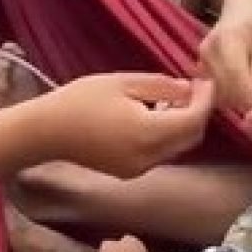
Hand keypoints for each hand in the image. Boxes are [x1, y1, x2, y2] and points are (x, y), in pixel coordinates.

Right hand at [30, 73, 213, 177]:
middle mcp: (149, 157)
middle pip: (191, 137)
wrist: (46, 132)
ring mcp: (139, 169)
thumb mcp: (123, 82)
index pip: (194, 120)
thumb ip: (160, 86)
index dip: (206, 99)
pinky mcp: (128, 172)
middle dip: (198, 112)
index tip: (206, 80)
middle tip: (195, 87)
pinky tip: (155, 114)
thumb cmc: (81, 100)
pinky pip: (159, 154)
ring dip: (183, 124)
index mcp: (149, 133)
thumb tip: (188, 89)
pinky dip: (167, 135)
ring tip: (175, 97)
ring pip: (177, 147)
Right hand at [198, 8, 251, 111]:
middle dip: (249, 104)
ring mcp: (202, 62)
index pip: (236, 76)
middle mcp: (209, 52)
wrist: (240, 7)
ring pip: (221, 96)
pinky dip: (234, 99)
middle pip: (226, 90)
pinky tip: (249, 93)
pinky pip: (217, 93)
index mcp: (228, 40)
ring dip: (242, 104)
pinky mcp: (201, 70)